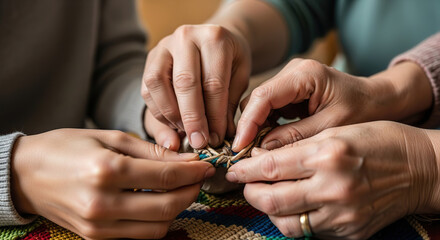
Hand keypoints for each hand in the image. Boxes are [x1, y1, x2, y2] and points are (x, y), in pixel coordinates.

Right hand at [11, 129, 214, 238]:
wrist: (25, 174)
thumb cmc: (65, 147)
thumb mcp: (109, 137)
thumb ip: (150, 152)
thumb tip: (185, 161)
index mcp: (107, 171)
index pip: (165, 178)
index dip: (193, 173)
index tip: (206, 166)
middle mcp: (103, 203)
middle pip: (167, 207)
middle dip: (191, 192)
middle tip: (198, 178)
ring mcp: (98, 226)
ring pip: (157, 227)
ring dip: (177, 209)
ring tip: (181, 190)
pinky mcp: (95, 237)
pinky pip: (138, 234)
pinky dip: (156, 220)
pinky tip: (159, 201)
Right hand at [142, 24, 250, 148]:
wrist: (214, 41)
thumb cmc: (230, 63)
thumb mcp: (239, 79)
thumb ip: (228, 105)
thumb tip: (216, 138)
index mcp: (215, 38)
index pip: (213, 83)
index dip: (214, 116)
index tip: (216, 139)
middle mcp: (186, 37)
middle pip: (185, 82)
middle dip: (192, 118)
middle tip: (199, 142)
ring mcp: (164, 45)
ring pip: (158, 83)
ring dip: (171, 114)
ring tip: (185, 132)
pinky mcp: (151, 57)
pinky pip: (148, 88)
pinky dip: (159, 111)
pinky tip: (174, 123)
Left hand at [226, 121, 438, 238]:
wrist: (421, 168)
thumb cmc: (380, 141)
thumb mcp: (337, 131)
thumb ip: (298, 146)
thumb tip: (262, 159)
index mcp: (328, 154)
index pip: (271, 167)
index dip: (245, 169)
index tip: (234, 167)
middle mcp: (334, 187)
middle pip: (271, 200)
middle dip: (249, 192)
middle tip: (244, 183)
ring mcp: (343, 214)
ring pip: (286, 222)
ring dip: (268, 209)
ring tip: (265, 195)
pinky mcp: (350, 232)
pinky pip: (309, 232)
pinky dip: (293, 220)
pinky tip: (291, 206)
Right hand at [232, 59, 431, 150]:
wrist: (378, 99)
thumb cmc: (363, 110)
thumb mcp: (330, 127)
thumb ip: (295, 137)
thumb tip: (261, 151)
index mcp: (305, 74)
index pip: (264, 96)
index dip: (248, 123)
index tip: (240, 147)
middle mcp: (293, 72)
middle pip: (256, 99)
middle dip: (250, 127)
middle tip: (248, 155)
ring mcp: (289, 80)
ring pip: (259, 105)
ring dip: (257, 128)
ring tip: (260, 152)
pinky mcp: (289, 91)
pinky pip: (269, 109)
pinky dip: (267, 126)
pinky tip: (272, 143)